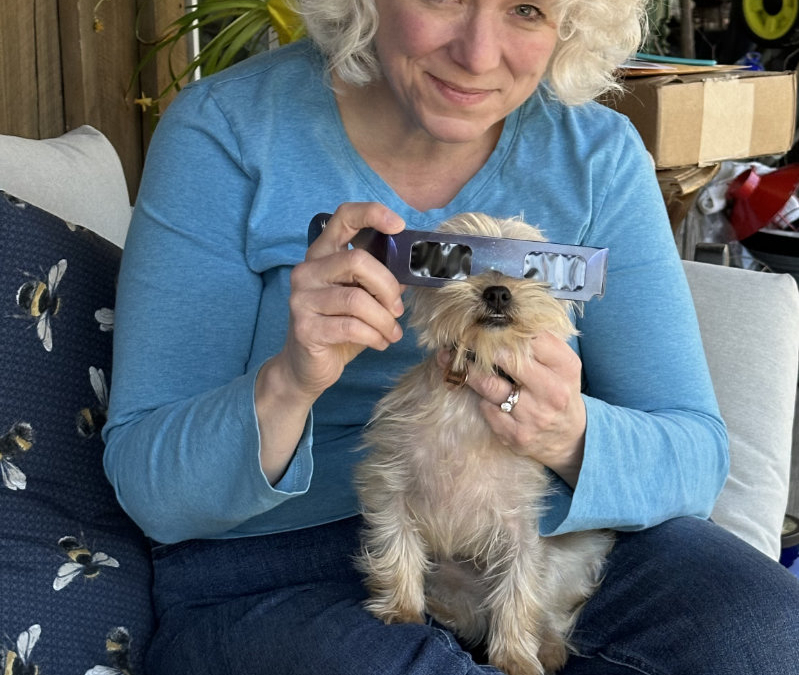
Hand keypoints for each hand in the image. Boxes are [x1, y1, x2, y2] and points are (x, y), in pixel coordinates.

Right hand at [255, 202, 405, 482]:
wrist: (305, 368)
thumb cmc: (339, 328)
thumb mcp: (363, 299)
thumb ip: (381, 280)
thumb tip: (415, 267)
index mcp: (322, 255)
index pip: (343, 217)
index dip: (372, 214)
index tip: (399, 225)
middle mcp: (307, 271)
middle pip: (357, 260)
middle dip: (387, 286)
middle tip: (397, 308)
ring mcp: (302, 299)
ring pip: (357, 299)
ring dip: (384, 319)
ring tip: (391, 333)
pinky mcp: (305, 327)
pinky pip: (352, 327)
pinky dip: (375, 336)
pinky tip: (380, 343)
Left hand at [438, 332, 585, 487]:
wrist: (569, 436)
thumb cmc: (559, 390)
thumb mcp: (562, 364)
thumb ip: (540, 342)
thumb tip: (503, 320)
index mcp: (565, 366)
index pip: (531, 338)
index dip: (504, 329)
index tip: (486, 324)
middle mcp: (552, 391)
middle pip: (506, 359)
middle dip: (481, 347)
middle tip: (465, 339)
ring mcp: (534, 415)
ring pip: (489, 385)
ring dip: (469, 371)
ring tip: (456, 360)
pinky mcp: (517, 434)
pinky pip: (487, 409)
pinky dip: (482, 399)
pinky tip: (480, 393)